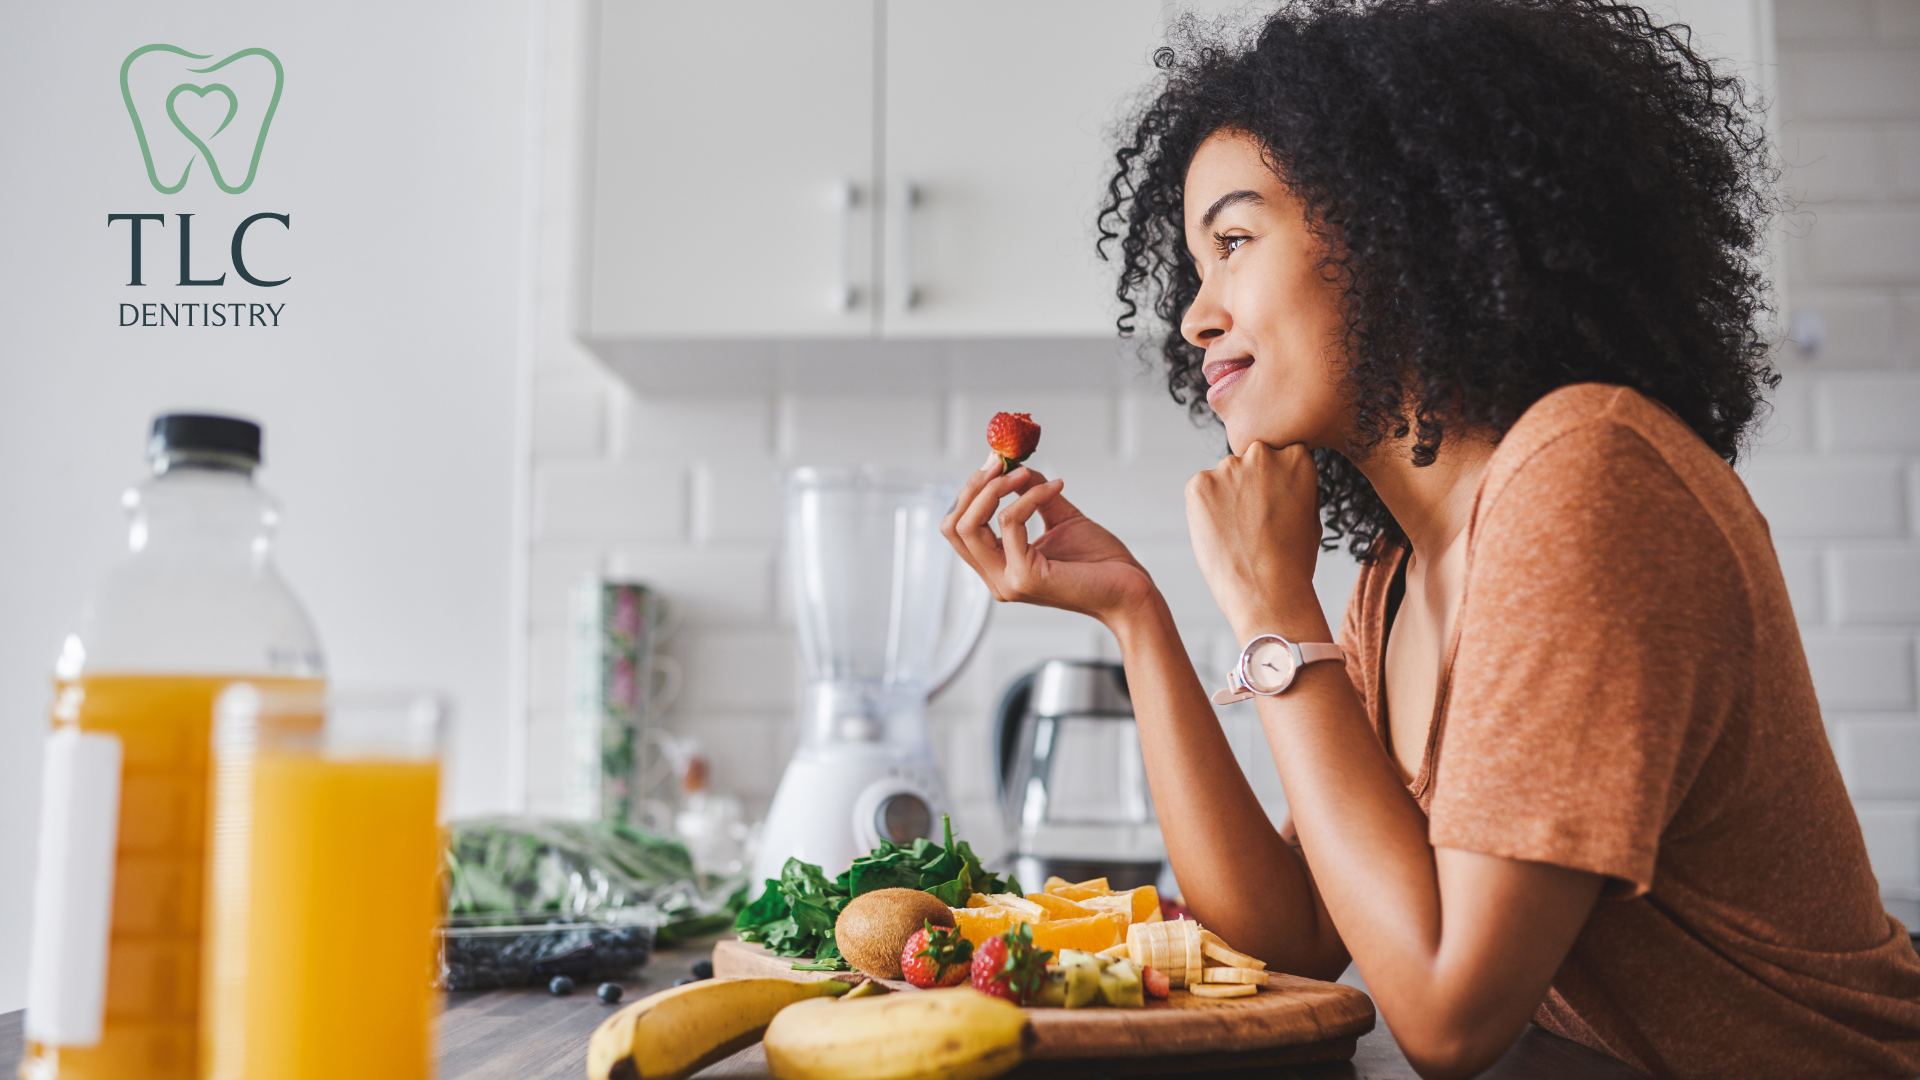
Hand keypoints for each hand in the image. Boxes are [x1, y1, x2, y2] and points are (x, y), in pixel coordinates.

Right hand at [942, 460, 1158, 624]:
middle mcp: (996, 579)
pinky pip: (1010, 523)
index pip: (958, 528)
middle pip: (953, 526)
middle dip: (973, 487)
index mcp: (999, 568)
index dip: (970, 492)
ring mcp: (1007, 581)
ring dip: (995, 488)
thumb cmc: (1100, 562)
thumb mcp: (1059, 518)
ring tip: (1023, 473)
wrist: (1130, 591)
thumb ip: (1033, 494)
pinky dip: (1028, 497)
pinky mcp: (1025, 577)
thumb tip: (1015, 466)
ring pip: (969, 526)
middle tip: (999, 462)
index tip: (995, 462)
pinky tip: (1055, 488)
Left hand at [1185, 441, 1325, 637]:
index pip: (1279, 457)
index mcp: (1296, 457)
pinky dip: (1204, 510)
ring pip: (1223, 478)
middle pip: (1249, 463)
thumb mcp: (1311, 515)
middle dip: (1249, 486)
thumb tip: (1281, 476)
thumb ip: (1295, 487)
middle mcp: (1262, 454)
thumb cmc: (1293, 561)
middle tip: (1253, 524)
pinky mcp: (1199, 484)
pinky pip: (1200, 491)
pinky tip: (1221, 535)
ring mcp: (1228, 467)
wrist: (1268, 592)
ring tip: (1237, 534)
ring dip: (1226, 498)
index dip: (1274, 486)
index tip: (1273, 509)